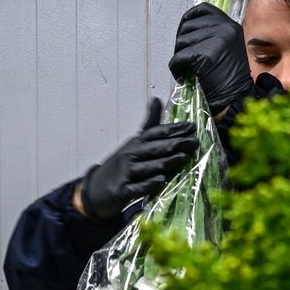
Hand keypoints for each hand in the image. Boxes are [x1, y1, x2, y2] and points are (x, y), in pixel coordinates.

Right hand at [76, 98, 198, 218]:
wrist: (95, 188)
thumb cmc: (121, 165)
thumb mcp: (134, 143)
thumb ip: (149, 124)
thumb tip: (156, 98)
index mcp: (135, 143)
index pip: (156, 133)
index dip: (174, 129)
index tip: (191, 127)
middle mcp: (130, 155)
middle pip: (154, 148)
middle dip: (174, 144)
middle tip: (193, 142)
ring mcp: (126, 173)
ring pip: (149, 166)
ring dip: (166, 162)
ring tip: (183, 158)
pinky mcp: (123, 191)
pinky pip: (138, 187)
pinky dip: (149, 184)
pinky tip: (161, 180)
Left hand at [168, 2, 252, 112]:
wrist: (235, 99)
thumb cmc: (229, 79)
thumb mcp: (227, 48)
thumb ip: (212, 34)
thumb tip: (187, 29)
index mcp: (231, 25)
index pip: (203, 9)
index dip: (188, 18)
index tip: (183, 30)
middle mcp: (225, 28)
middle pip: (187, 26)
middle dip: (181, 43)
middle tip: (185, 58)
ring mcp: (216, 40)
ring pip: (181, 42)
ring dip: (179, 57)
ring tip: (187, 69)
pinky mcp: (205, 54)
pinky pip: (178, 58)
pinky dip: (176, 69)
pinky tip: (184, 76)